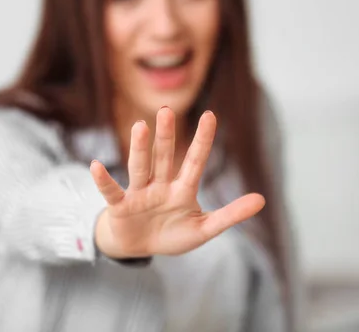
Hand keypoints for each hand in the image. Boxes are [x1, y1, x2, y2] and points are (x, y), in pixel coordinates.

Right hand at [91, 107, 264, 258]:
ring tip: (140, 127)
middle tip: (167, 110)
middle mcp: (161, 185)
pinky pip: (111, 191)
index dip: (203, 140)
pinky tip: (95, 166)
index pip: (195, 161)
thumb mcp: (204, 229)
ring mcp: (140, 194)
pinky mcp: (121, 206)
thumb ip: (231, 215)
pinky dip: (104, 180)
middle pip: (165, 157)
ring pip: (140, 167)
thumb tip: (263, 199)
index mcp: (182, 189)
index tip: (211, 115)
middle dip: (166, 135)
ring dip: (140, 149)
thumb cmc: (171, 235)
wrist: (139, 247)